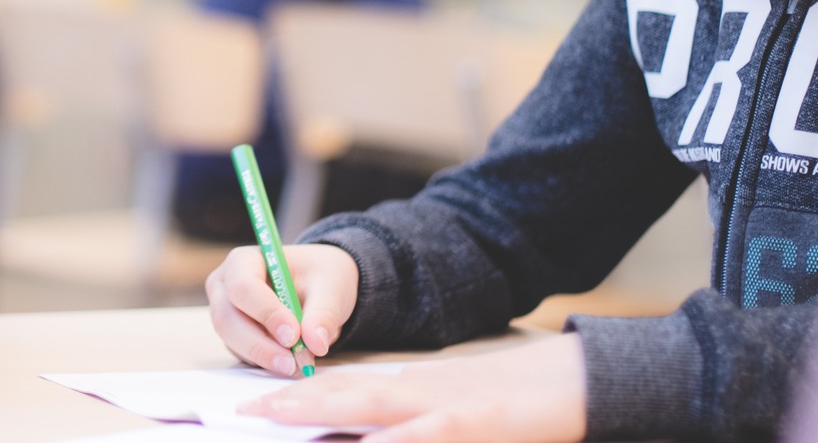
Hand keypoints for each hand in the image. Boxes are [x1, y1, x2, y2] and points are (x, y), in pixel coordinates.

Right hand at [206, 243, 358, 376]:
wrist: (320, 287)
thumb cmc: (319, 277)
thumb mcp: (331, 288)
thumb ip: (324, 314)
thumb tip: (315, 344)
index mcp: (244, 261)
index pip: (242, 286)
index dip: (265, 312)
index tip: (293, 335)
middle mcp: (225, 286)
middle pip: (227, 318)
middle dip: (260, 344)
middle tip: (293, 363)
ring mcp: (226, 312)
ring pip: (232, 341)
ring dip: (264, 357)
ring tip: (297, 365)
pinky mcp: (234, 336)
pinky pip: (241, 354)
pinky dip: (264, 363)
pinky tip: (289, 363)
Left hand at [239, 333, 588, 442]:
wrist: (573, 380)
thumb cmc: (513, 404)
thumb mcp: (451, 412)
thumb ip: (405, 424)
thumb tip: (363, 438)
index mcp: (412, 389)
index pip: (345, 390)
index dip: (297, 399)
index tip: (256, 407)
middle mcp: (418, 391)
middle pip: (345, 394)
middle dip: (291, 405)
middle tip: (245, 411)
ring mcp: (444, 406)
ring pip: (372, 406)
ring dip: (322, 412)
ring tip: (278, 417)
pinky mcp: (473, 422)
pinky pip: (425, 432)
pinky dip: (393, 440)